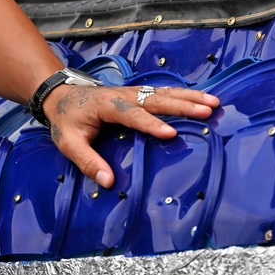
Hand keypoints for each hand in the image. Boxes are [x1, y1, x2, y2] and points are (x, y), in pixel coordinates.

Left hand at [42, 84, 218, 187]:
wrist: (60, 95)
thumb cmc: (66, 119)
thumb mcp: (69, 142)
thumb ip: (87, 161)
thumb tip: (108, 182)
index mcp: (106, 105)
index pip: (131, 114)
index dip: (150, 124)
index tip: (170, 133)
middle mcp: (122, 95)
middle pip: (155, 99)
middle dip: (182, 105)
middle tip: (206, 111)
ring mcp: (132, 93)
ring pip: (163, 93)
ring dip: (189, 97)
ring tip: (213, 102)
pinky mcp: (137, 94)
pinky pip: (162, 93)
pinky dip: (183, 94)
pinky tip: (202, 97)